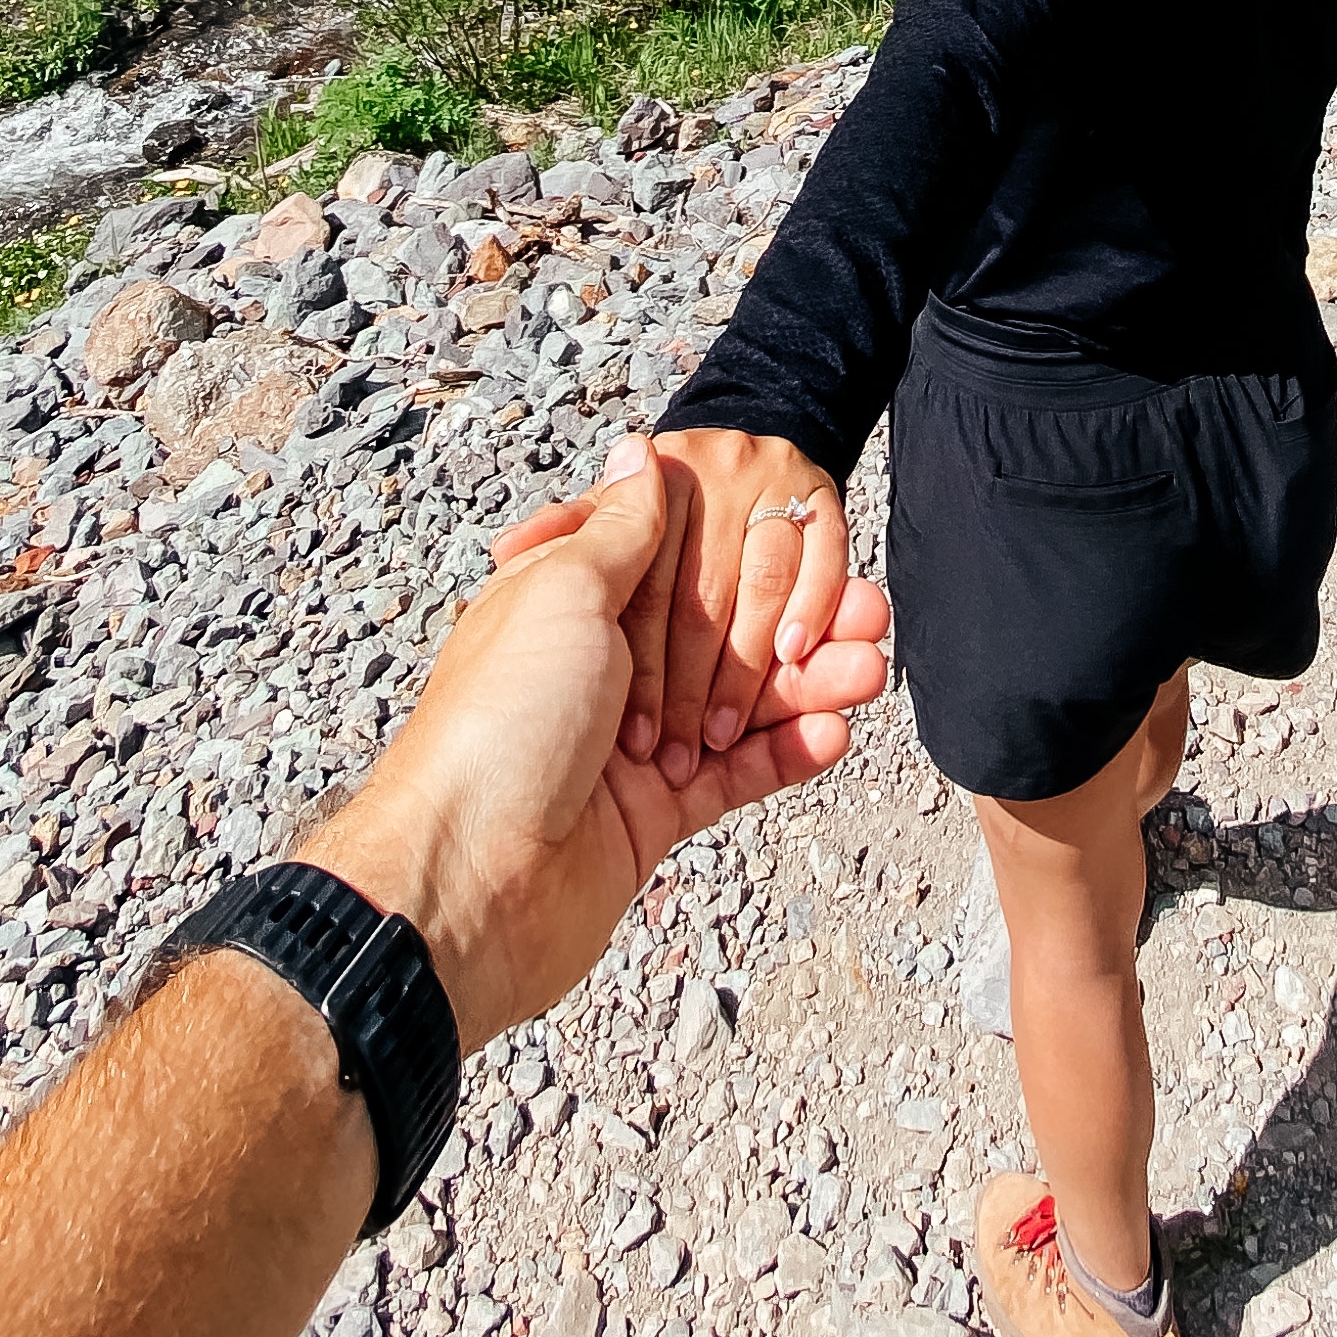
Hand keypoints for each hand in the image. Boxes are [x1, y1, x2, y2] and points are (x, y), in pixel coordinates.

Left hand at [305, 441, 886, 1050]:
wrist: (461, 884)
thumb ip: (620, 532)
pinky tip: (836, 731)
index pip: (676, 563)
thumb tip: (638, 452)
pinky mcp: (649, 818)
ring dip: (808, 687)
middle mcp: (597, 672)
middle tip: (874, 616)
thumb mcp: (562, 595)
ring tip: (872, 670)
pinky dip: (784, 755)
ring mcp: (627, 748)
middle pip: (720, 635)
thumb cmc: (499, 722)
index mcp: (567, 606)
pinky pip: (732, 778)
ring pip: (737, 706)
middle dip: (799, 622)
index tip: (814, 538)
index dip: (744, 551)